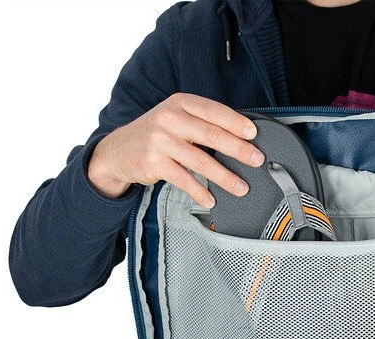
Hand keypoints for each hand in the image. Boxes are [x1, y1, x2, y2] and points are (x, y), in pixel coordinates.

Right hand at [87, 94, 265, 205]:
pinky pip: (184, 179)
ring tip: (240, 187)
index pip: (213, 111)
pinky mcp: (154, 162)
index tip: (253, 134)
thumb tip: (238, 137)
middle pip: (211, 134)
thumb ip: (200, 123)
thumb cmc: (154, 135)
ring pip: (200, 160)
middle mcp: (170, 118)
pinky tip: (211, 199)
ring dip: (224, 176)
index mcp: (180, 103)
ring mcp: (160, 140)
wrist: (118, 151)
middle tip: (256, 160)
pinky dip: (200, 192)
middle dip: (238, 149)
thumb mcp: (174, 118)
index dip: (236, 122)